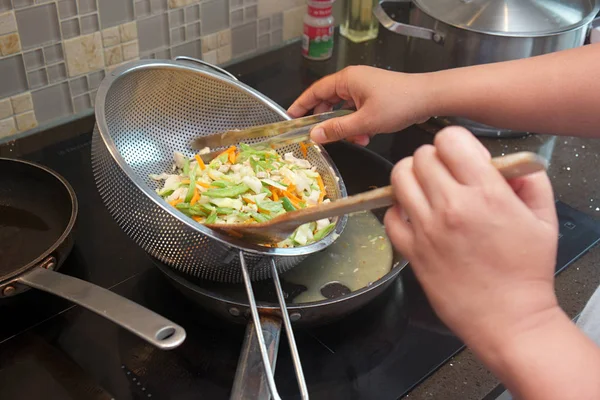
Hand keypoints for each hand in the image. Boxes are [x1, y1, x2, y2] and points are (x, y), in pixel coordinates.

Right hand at [287, 66, 432, 145]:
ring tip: (355, 139)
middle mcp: (353, 80)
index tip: (290, 116)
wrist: (429, 98)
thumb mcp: (364, 122)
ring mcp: (364, 87)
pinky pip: (357, 110)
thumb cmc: (399, 104)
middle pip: (329, 101)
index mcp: (347, 79)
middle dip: (328, 121)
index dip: (301, 105)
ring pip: (344, 109)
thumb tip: (315, 135)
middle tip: (320, 136)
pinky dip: (358, 124)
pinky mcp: (374, 96)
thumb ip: (337, 130)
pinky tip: (365, 136)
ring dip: (346, 126)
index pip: (315, 91)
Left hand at [385, 127, 558, 350]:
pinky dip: (398, 210)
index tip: (464, 159)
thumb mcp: (544, 218)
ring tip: (426, 189)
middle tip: (446, 176)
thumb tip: (508, 163)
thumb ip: (530, 181)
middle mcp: (451, 207)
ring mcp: (426, 229)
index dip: (456, 144)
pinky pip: (389, 216)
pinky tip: (416, 216)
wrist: (508, 318)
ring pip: (399, 178)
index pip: (450, 139)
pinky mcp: (411, 251)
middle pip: (421, 156)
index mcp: (486, 193)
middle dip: (434, 159)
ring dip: (411, 177)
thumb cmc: (527, 271)